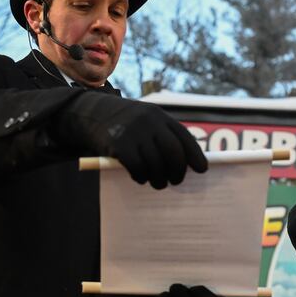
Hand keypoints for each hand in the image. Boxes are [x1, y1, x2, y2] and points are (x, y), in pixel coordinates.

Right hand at [51, 92, 206, 188]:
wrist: (93, 113)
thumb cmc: (128, 124)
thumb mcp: (148, 121)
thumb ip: (165, 136)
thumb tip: (187, 163)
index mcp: (161, 116)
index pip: (184, 137)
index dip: (195, 155)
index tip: (202, 170)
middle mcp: (150, 122)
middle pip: (173, 152)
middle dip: (178, 171)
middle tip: (176, 181)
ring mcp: (134, 132)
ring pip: (156, 163)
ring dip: (160, 179)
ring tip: (159, 184)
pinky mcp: (118, 144)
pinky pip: (137, 167)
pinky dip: (142, 177)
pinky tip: (141, 178)